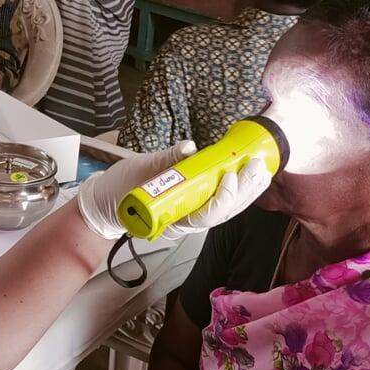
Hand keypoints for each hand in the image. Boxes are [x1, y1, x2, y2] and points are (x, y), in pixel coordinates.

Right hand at [76, 143, 270, 240]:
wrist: (107, 201)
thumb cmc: (119, 190)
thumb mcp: (138, 172)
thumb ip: (165, 160)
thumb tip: (189, 147)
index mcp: (173, 220)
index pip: (207, 215)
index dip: (223, 197)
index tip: (231, 176)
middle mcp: (187, 221)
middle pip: (225, 213)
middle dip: (245, 191)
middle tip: (257, 167)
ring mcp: (192, 214)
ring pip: (227, 210)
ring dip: (248, 191)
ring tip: (262, 171)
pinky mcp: (194, 204)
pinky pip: (220, 201)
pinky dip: (237, 189)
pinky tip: (250, 176)